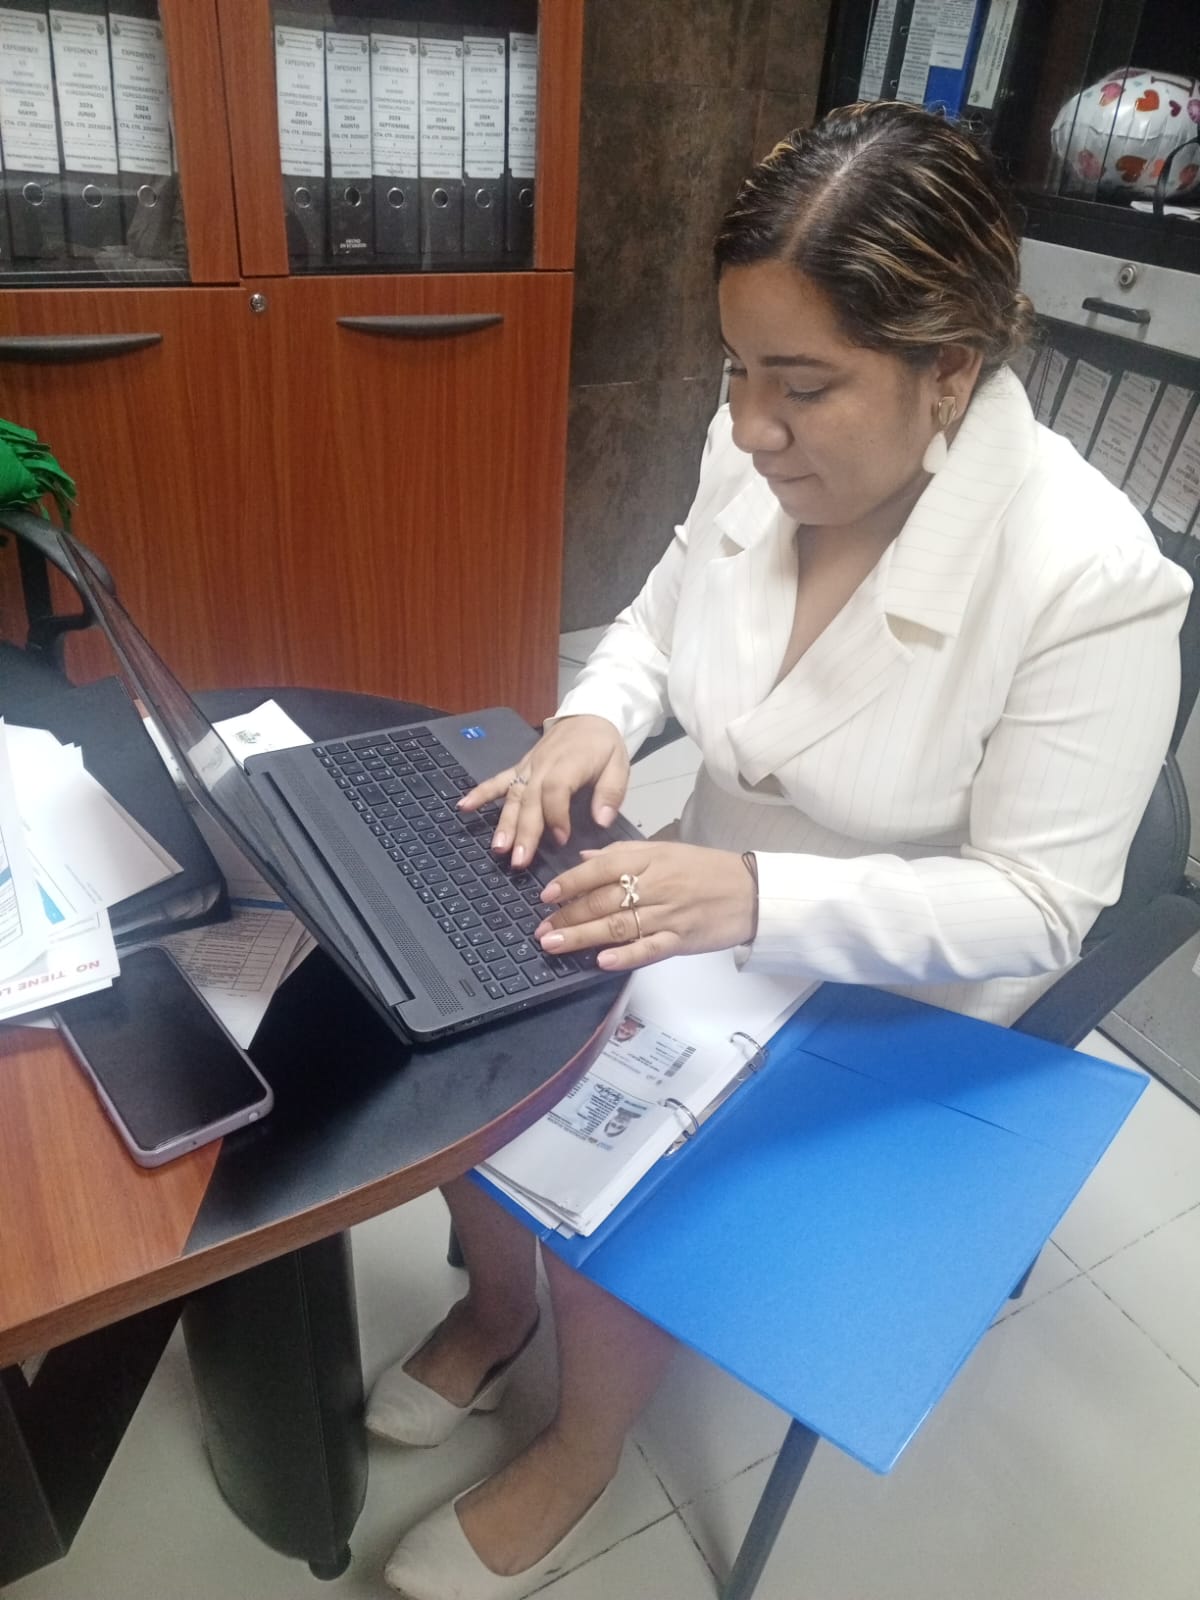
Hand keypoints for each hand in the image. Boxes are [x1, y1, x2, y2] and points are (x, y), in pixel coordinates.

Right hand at [457, 715, 629, 867]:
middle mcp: (543, 766)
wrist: (589, 715)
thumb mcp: (619, 764)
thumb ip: (611, 792)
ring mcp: (529, 767)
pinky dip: (480, 793)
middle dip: (523, 831)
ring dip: (504, 823)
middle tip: (519, 860)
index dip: (557, 816)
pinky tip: (463, 807)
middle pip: (530, 800)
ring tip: (498, 847)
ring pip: (513, 796)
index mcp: (569, 764)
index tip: (561, 840)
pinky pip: (498, 780)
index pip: (556, 791)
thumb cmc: (604, 744)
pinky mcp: (521, 767)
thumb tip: (602, 820)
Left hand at [534, 841, 756, 970]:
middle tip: (541, 929)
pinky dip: (625, 956)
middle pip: (604, 900)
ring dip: (583, 937)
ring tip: (554, 945)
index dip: (570, 882)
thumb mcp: (664, 850)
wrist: (750, 891)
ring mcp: (668, 915)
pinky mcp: (681, 940)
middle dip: (568, 916)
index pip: (602, 868)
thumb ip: (622, 854)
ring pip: (618, 925)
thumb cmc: (705, 869)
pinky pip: (649, 949)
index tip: (546, 896)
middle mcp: (656, 885)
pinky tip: (601, 962)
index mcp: (650, 859)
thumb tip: (584, 860)